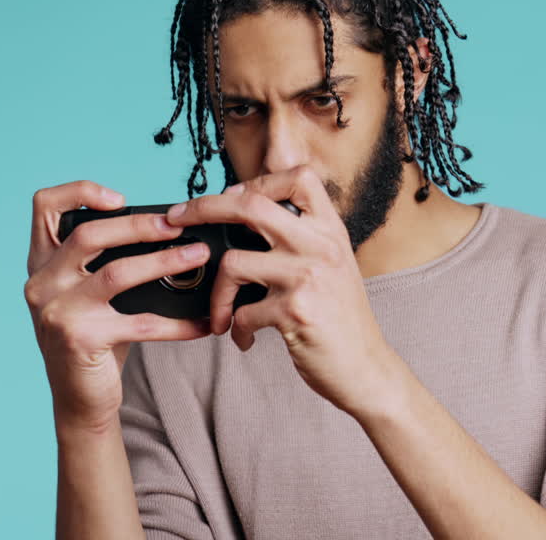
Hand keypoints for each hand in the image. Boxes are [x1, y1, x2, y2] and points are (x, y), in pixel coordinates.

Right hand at [25, 180, 213, 431]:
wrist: (79, 399)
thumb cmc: (93, 336)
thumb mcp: (86, 292)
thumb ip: (106, 259)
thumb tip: (170, 228)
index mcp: (42, 262)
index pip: (44, 206)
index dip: (79, 192)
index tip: (120, 197)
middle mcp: (42, 283)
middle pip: (88, 235)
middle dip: (138, 225)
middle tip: (178, 225)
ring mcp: (58, 312)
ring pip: (116, 274)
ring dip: (165, 263)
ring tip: (199, 256)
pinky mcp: (81, 340)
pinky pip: (140, 323)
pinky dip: (177, 323)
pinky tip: (204, 323)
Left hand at [165, 165, 399, 419]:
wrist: (366, 368)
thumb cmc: (342, 320)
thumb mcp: (334, 266)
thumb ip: (303, 240)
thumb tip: (247, 214)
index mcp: (331, 230)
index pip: (299, 177)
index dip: (260, 179)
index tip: (233, 195)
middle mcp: (321, 246)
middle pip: (251, 205)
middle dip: (204, 208)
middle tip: (179, 219)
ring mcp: (308, 277)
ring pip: (233, 262)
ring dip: (217, 294)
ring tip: (222, 314)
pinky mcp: (295, 311)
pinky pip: (242, 312)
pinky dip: (236, 328)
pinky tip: (245, 337)